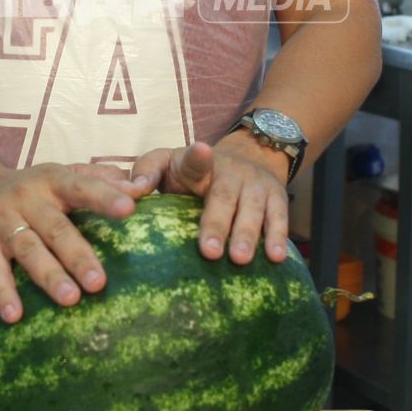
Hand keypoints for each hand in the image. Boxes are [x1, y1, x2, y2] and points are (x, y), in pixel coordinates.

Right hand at [0, 162, 152, 323]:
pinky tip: (14, 315)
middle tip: (99, 282)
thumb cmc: (30, 188)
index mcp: (53, 180)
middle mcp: (27, 199)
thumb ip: (100, 179)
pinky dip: (3, 292)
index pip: (82, 186)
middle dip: (78, 255)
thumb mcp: (60, 174)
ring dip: (48, 276)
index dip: (105, 196)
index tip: (130, 208)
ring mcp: (2, 222)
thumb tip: (144, 187)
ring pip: (28, 250)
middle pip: (56, 228)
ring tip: (71, 300)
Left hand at [133, 139, 290, 265]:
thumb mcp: (167, 162)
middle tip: (209, 251)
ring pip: (252, 208)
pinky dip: (278, 237)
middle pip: (223, 195)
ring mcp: (255, 184)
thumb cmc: (193, 171)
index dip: (198, 157)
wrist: (247, 155)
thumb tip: (132, 190)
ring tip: (240, 259)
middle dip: (217, 223)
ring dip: (247, 234)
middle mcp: (230, 172)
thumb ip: (147, 172)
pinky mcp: (276, 196)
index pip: (195, 160)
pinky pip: (279, 217)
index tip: (200, 151)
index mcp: (198, 165)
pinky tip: (275, 257)